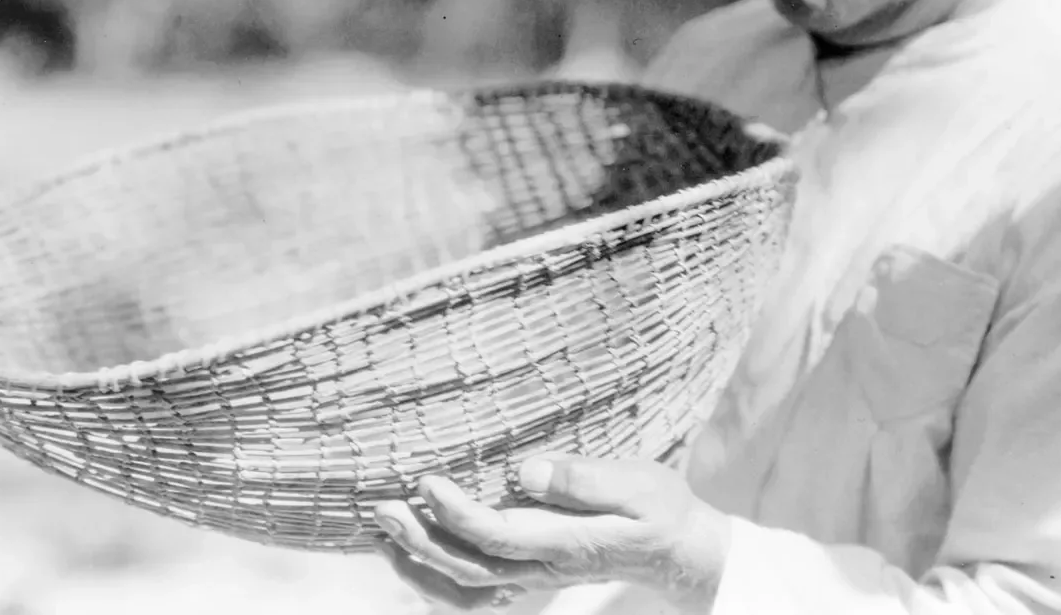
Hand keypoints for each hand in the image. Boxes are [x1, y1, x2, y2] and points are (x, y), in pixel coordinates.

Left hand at [372, 456, 730, 611]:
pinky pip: (474, 591)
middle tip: (382, 507)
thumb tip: (526, 470)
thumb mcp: (639, 483)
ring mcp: (534, 579)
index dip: (456, 513)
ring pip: (464, 589)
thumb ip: (584, 478)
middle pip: (468, 569)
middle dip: (420, 540)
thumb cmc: (660, 508)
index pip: (498, 535)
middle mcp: (542, 569)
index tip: (426, 481)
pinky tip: (413, 554)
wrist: (678, 550)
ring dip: (419, 564)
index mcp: (566, 543)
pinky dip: (436, 579)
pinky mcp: (530, 576)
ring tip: (384, 532)